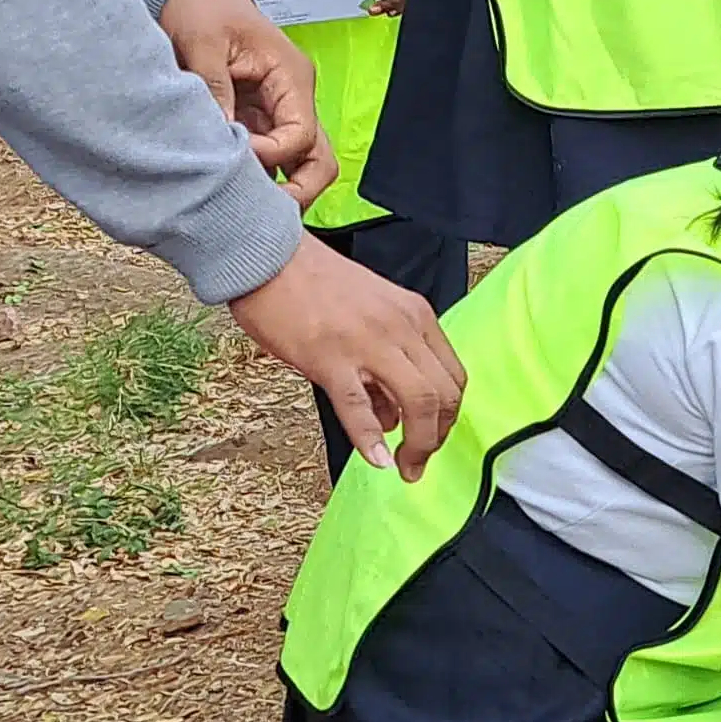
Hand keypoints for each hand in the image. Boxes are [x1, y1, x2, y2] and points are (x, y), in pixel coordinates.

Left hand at [159, 0, 334, 203]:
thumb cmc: (203, 7)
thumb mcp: (202, 42)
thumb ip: (214, 91)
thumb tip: (220, 140)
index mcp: (291, 77)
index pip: (301, 135)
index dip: (271, 155)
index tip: (232, 156)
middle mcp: (294, 98)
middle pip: (319, 159)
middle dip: (298, 191)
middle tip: (261, 213)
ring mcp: (279, 111)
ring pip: (300, 164)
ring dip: (278, 188)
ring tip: (243, 205)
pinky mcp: (259, 119)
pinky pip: (271, 157)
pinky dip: (258, 176)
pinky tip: (230, 187)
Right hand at [227, 233, 467, 477]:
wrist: (267, 253)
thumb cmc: (313, 282)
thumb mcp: (370, 312)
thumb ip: (388, 359)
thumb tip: (394, 414)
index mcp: (415, 314)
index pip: (453, 375)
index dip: (449, 415)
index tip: (432, 436)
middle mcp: (401, 327)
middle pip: (444, 394)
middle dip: (437, 437)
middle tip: (419, 461)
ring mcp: (367, 342)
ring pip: (418, 401)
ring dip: (418, 444)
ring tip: (405, 468)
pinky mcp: (328, 357)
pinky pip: (359, 406)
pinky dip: (371, 439)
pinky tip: (376, 459)